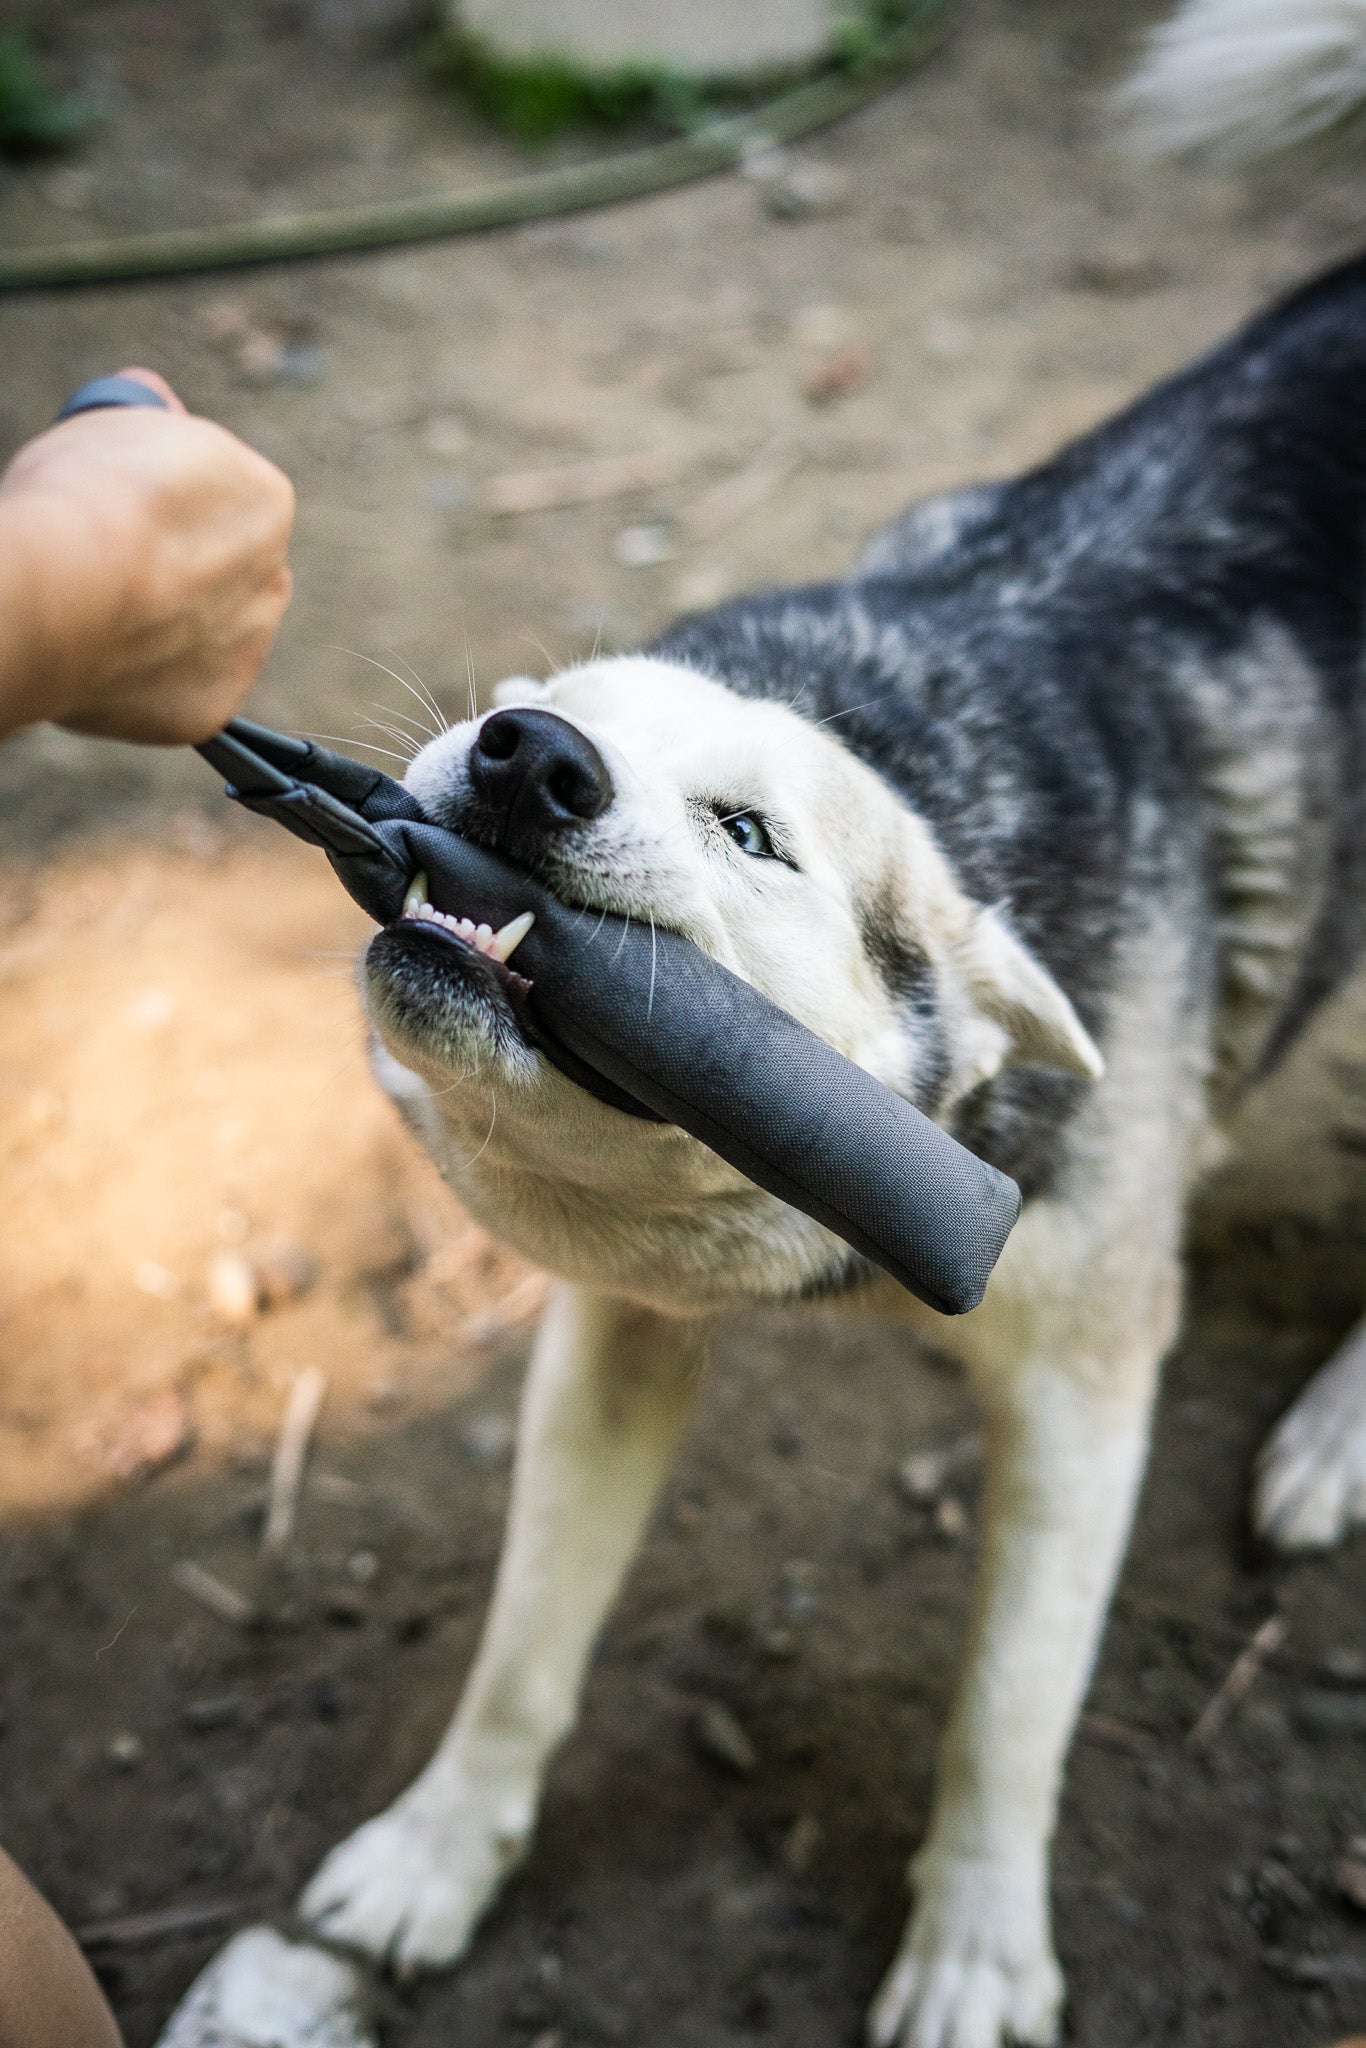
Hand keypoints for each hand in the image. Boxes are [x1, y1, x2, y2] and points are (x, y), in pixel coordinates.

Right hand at [0, 368, 293, 744]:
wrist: (61, 590)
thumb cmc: (80, 496)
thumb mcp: (114, 420)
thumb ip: (151, 421)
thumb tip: (157, 403)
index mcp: (265, 500)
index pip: (222, 500)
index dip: (165, 506)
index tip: (123, 513)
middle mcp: (273, 577)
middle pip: (224, 573)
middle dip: (179, 573)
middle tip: (110, 570)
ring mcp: (248, 649)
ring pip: (207, 638)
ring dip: (166, 631)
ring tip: (101, 615)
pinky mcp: (214, 708)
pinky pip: (180, 693)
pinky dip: (147, 684)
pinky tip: (102, 660)